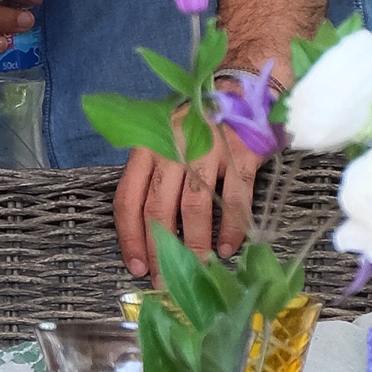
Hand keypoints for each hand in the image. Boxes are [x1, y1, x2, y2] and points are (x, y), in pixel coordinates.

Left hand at [114, 126, 268, 273]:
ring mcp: (209, 148)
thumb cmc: (199, 124)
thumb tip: (149, 235)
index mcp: (149, 145)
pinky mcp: (242, 152)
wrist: (243, 88)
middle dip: (161, 252)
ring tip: (199, 269)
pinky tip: (230, 247)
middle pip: (159, 208)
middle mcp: (174, 146)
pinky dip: (232, 227)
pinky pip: (235, 199)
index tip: (137, 266)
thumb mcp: (166, 140)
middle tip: (165, 282)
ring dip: (196, 245)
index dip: (130, 237)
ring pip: (195, 208)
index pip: (129, 197)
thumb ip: (154, 176)